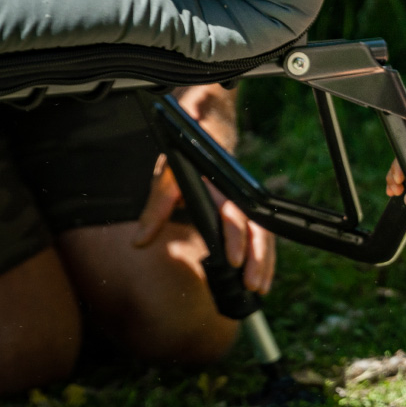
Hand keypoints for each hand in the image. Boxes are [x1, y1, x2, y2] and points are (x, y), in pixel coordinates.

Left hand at [133, 84, 274, 294]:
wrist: (210, 118)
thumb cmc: (187, 146)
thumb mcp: (166, 171)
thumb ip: (156, 206)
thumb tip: (140, 241)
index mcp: (220, 183)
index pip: (233, 214)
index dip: (234, 238)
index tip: (231, 261)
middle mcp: (237, 192)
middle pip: (257, 228)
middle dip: (257, 258)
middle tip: (251, 285)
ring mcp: (245, 199)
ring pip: (264, 232)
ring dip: (264, 261)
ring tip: (258, 288)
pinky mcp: (247, 207)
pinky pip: (262, 232)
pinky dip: (263, 255)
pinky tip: (260, 276)